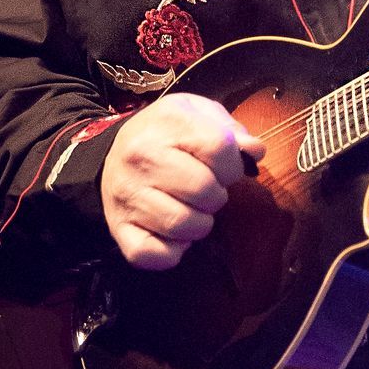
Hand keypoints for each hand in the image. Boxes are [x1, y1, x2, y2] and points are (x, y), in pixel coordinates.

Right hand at [101, 91, 260, 268]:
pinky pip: (151, 254)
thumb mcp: (199, 115)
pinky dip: (171, 252)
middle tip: (205, 192)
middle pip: (204, 190)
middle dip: (216, 196)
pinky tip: (173, 235)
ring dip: (198, 225)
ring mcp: (126, 193)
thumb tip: (254, 151)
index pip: (220, 148)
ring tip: (191, 210)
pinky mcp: (118, 225)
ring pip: (183, 225)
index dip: (232, 164)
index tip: (223, 169)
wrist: (115, 152)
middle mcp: (141, 155)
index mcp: (167, 121)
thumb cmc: (168, 136)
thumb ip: (231, 130)